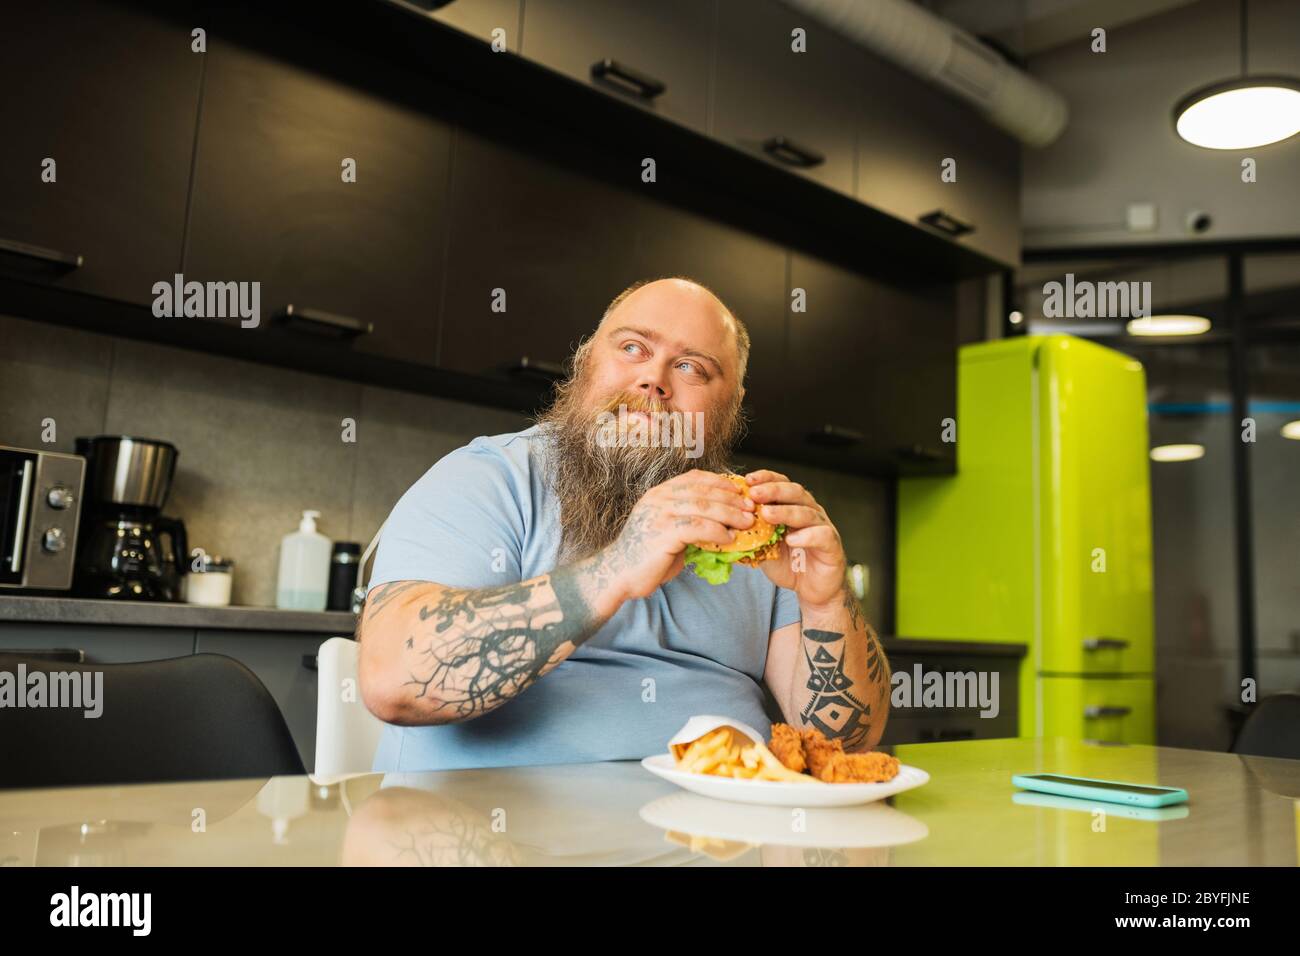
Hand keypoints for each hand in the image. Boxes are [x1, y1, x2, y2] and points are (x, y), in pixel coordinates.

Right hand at [598, 469, 755, 602]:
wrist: (617, 573)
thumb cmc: (645, 555)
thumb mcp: (667, 529)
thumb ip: (688, 520)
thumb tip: (722, 521)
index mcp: (659, 493)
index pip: (694, 478)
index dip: (720, 482)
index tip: (740, 491)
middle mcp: (658, 498)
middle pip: (703, 491)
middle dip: (731, 499)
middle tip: (751, 508)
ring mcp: (659, 514)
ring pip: (704, 507)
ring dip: (729, 514)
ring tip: (747, 523)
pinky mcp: (663, 533)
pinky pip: (698, 527)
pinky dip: (717, 532)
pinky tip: (729, 538)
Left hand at [744, 469, 846, 608]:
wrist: (811, 590)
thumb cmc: (789, 564)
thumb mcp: (763, 549)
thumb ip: (748, 537)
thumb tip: (720, 531)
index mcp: (793, 506)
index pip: (782, 484)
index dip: (766, 479)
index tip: (748, 480)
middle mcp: (810, 512)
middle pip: (795, 492)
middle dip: (773, 491)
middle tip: (754, 494)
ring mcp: (823, 527)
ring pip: (807, 512)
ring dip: (786, 511)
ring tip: (767, 515)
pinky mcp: (832, 546)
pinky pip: (822, 535)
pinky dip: (807, 535)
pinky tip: (791, 539)